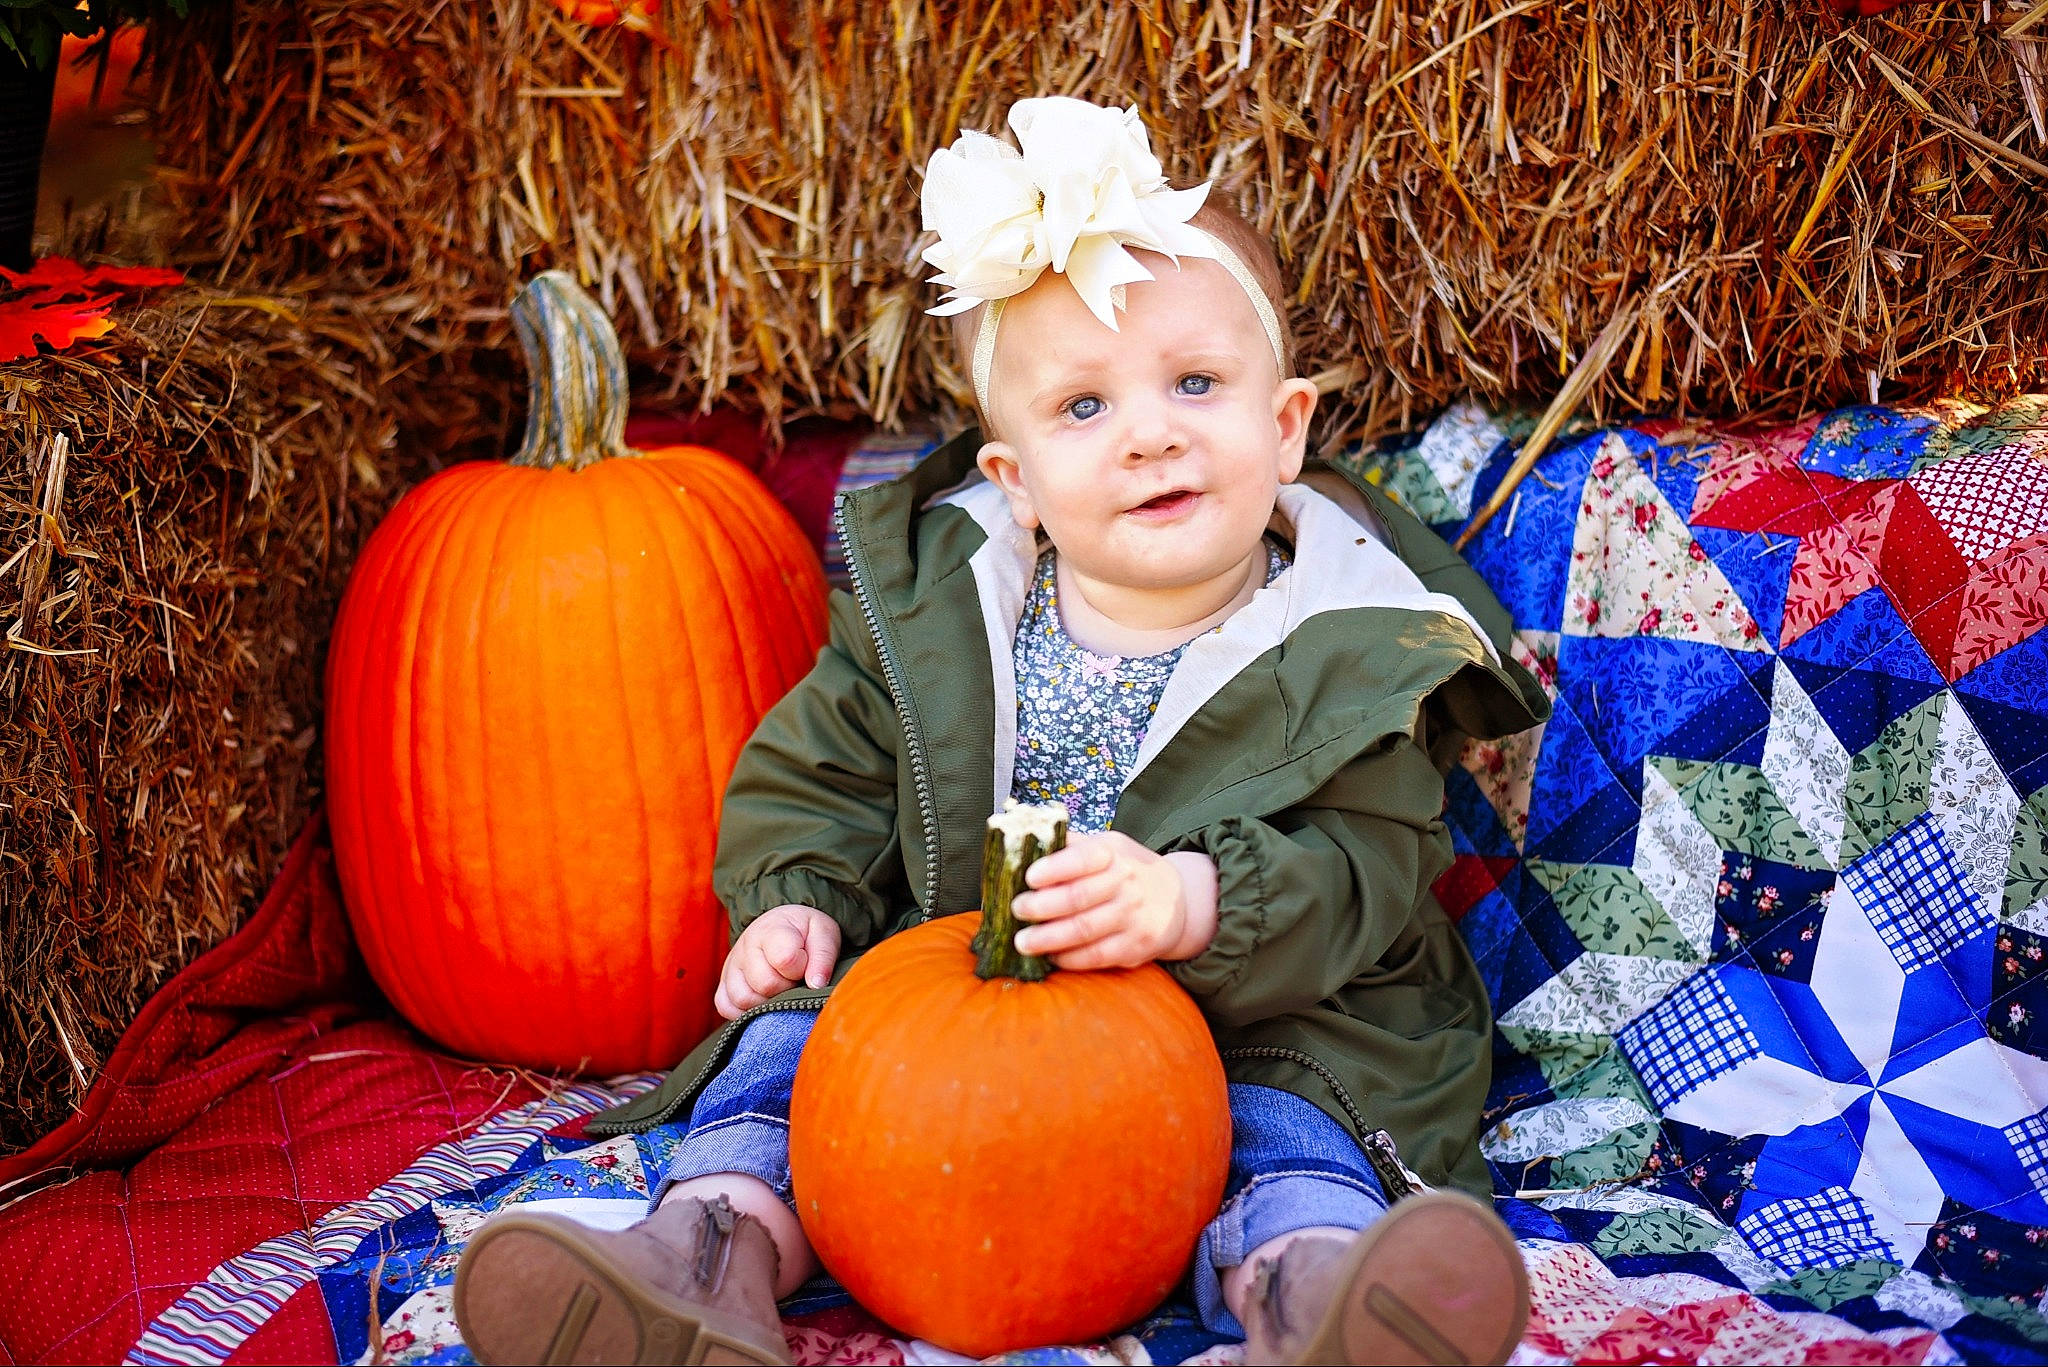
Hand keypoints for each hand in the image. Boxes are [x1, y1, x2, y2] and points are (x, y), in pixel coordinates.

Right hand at [716, 904, 840, 1018]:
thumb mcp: (823, 933)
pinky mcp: (724, 983)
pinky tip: (762, 1003)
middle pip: (765, 984)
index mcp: (772, 930)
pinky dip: (743, 1012)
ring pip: (743, 999)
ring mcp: (732, 966)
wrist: (781, 926)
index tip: (806, 966)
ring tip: (780, 990)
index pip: (784, 960)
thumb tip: (816, 984)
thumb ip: (823, 956)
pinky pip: (726, 1006)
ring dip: (766, 1002)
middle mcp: (746, 946)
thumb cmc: (803, 933)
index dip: (801, 969)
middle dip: (787, 988)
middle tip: (795, 980)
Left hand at [1010, 832, 1217, 969]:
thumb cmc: (1126, 871)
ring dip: (1049, 938)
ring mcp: (1133, 916)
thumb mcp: (1106, 847)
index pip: (1083, 858)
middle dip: (1042, 906)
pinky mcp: (1135, 947)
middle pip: (1079, 897)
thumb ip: (1069, 846)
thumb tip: (1022, 843)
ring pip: (1085, 930)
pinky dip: (1069, 958)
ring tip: (1023, 941)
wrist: (1178, 901)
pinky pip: (1096, 956)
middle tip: (1017, 910)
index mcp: (1113, 852)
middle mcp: (1126, 882)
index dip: (1055, 868)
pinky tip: (1050, 955)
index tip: (1029, 877)